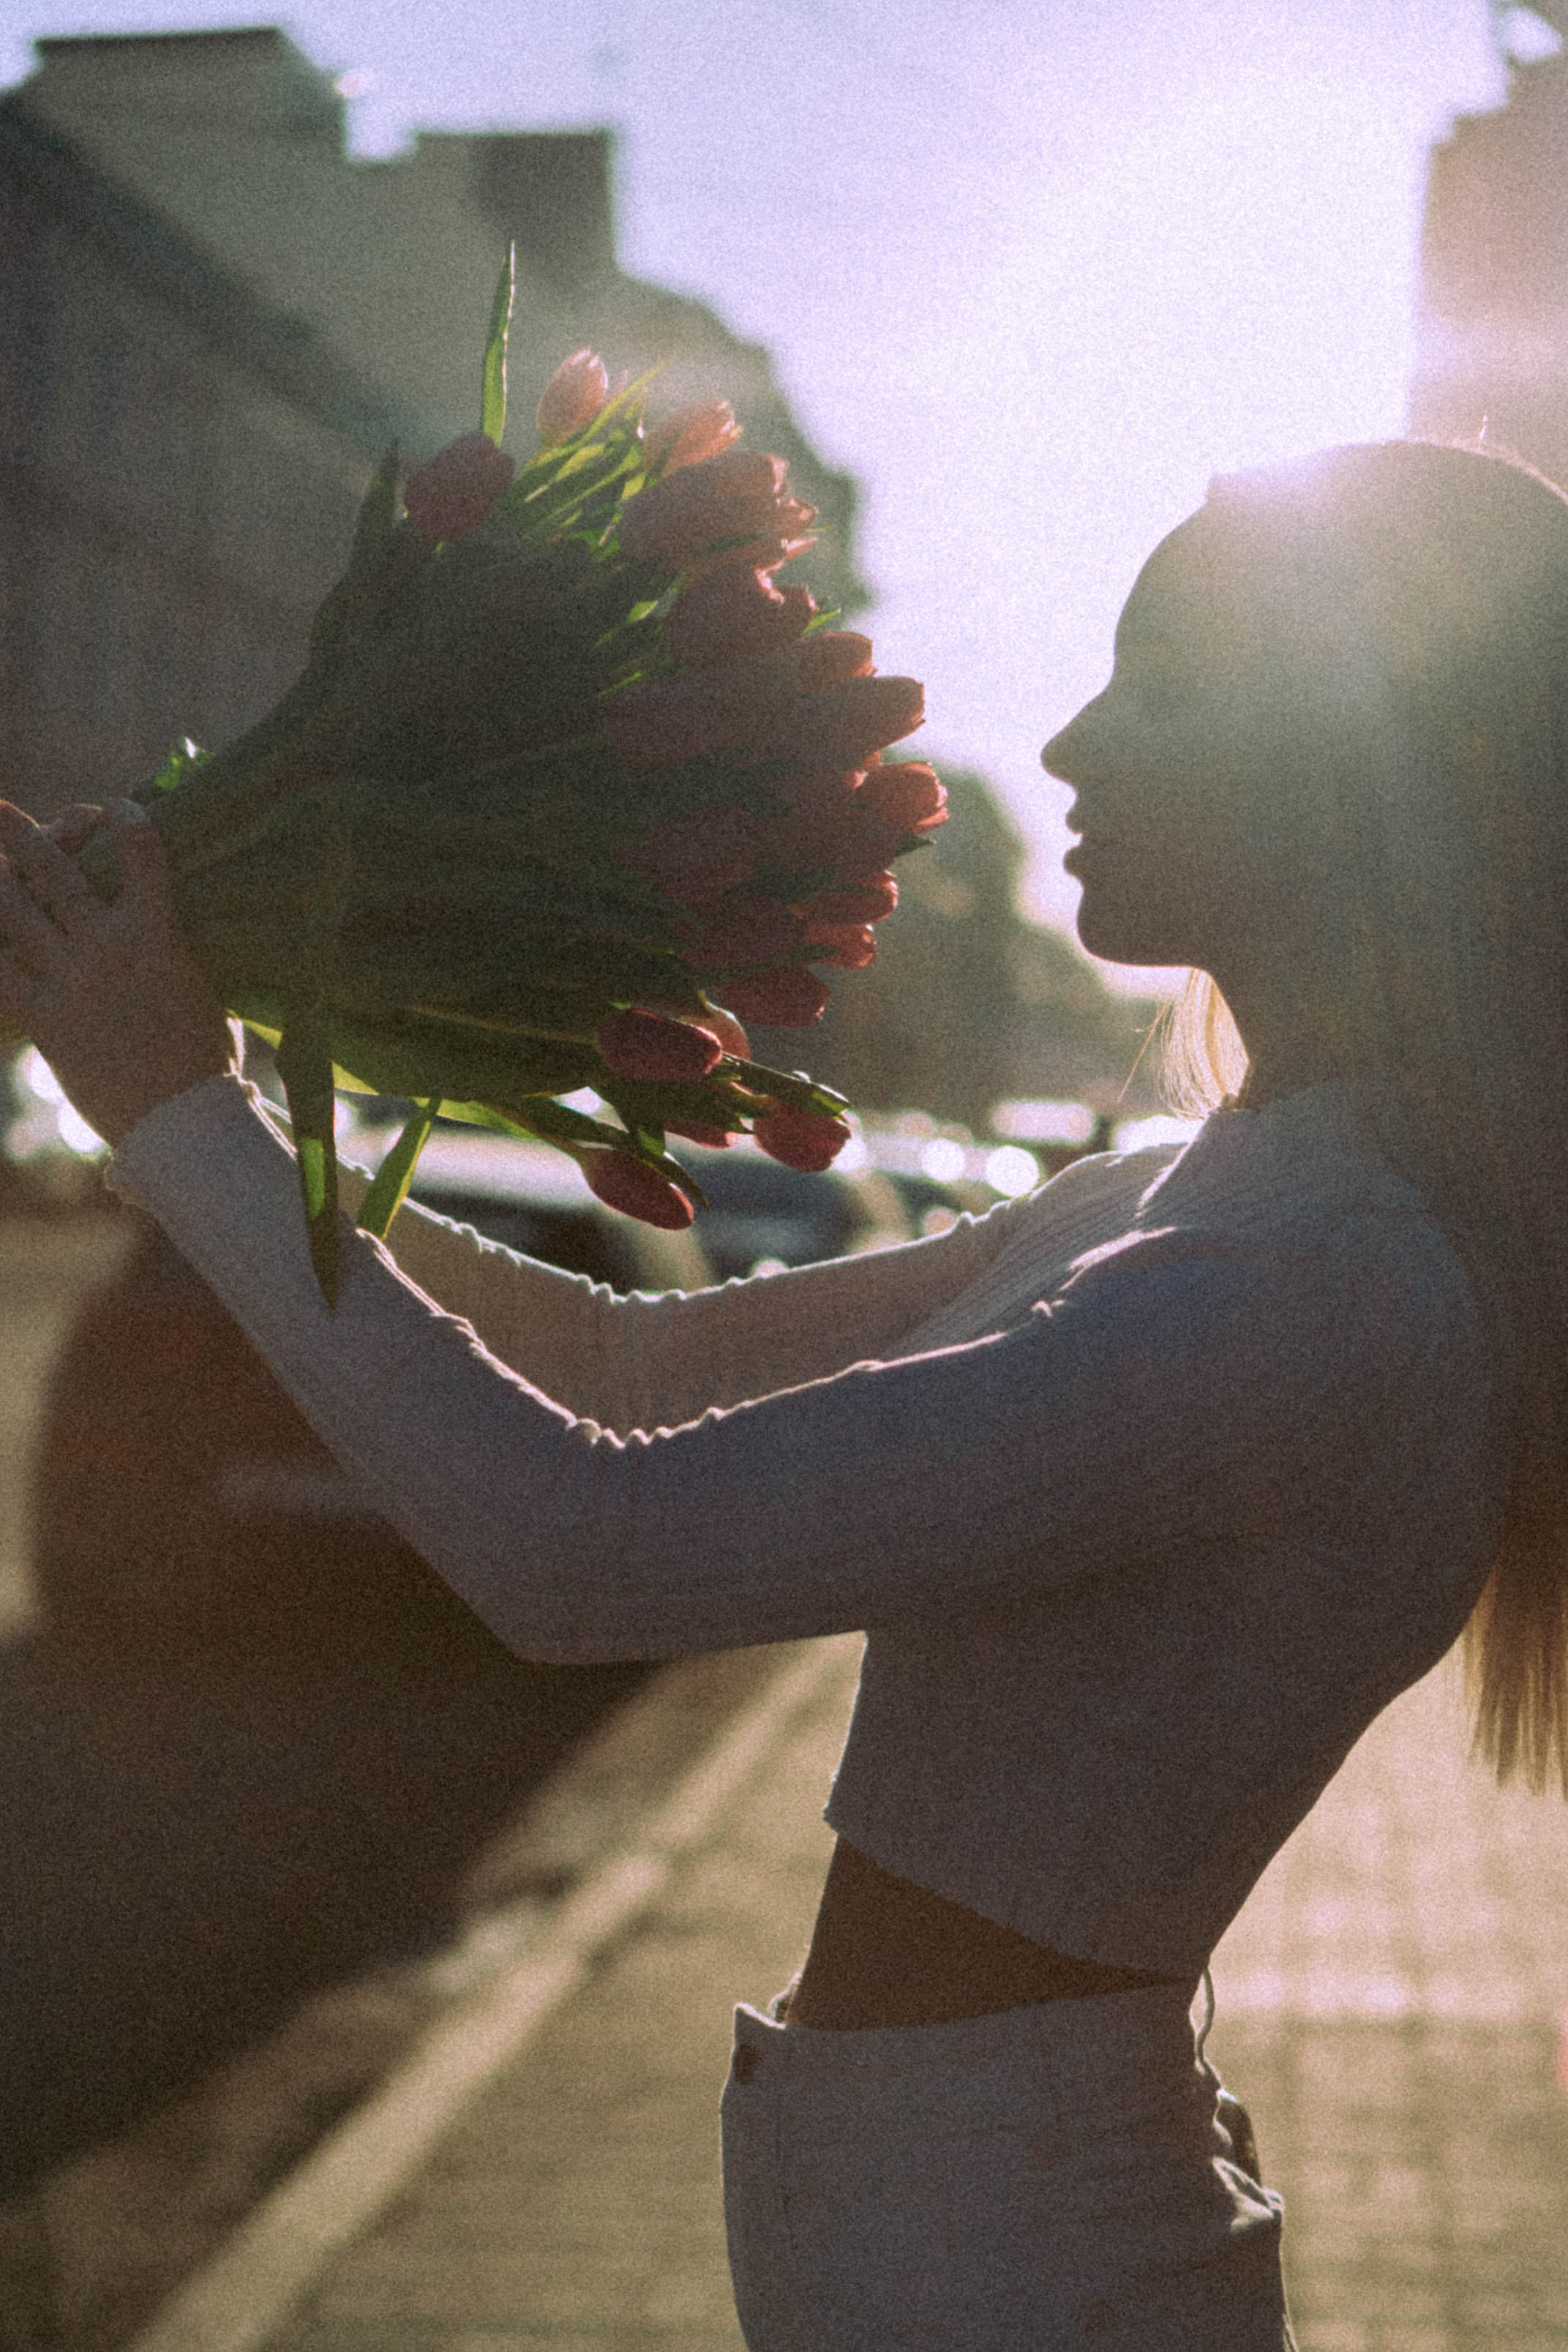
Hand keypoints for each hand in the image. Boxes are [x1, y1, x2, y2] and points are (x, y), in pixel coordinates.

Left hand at [0, 799, 236, 1144]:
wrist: (181, 1119)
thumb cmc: (206, 1062)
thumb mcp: (201, 993)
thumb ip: (175, 957)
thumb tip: (169, 943)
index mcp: (159, 934)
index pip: (141, 854)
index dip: (128, 821)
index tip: (118, 809)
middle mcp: (107, 945)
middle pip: (56, 870)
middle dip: (24, 833)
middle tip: (0, 811)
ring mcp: (71, 979)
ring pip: (15, 910)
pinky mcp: (44, 1017)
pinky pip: (0, 972)